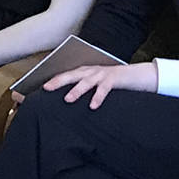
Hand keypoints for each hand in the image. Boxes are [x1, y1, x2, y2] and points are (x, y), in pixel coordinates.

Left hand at [43, 61, 157, 108]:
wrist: (136, 75)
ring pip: (86, 82)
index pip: (65, 75)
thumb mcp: (95, 84)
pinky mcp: (114, 80)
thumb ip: (83, 90)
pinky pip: (104, 89)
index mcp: (84, 72)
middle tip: (47, 88)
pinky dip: (98, 97)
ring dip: (76, 90)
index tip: (41, 88)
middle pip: (71, 75)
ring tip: (67, 99)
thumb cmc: (112, 82)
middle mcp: (91, 71)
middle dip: (58, 81)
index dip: (53, 80)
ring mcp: (102, 74)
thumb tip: (66, 102)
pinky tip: (93, 106)